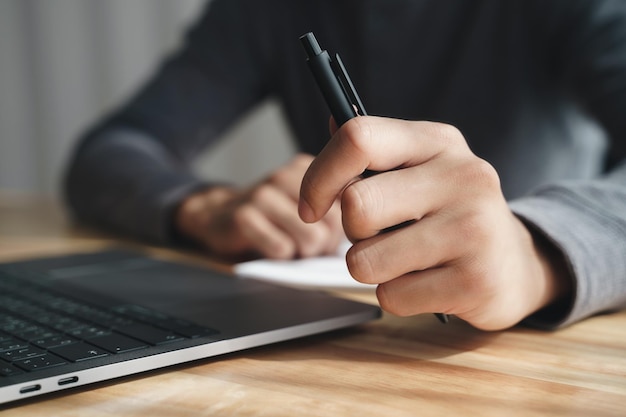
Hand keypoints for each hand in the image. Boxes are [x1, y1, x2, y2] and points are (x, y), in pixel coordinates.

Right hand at [176, 153, 343, 259]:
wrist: (217, 214)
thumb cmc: (271, 215)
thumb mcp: (305, 202)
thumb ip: (335, 208)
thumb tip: (363, 234)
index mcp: (308, 168)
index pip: (350, 203)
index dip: (345, 228)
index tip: (329, 232)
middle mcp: (286, 175)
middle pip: (335, 225)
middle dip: (326, 245)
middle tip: (308, 246)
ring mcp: (262, 194)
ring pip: (311, 238)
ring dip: (304, 253)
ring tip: (290, 246)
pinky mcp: (243, 216)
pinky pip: (281, 249)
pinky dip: (279, 256)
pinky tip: (268, 247)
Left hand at [299, 116, 569, 329]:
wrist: (516, 264)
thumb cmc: (451, 213)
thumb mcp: (422, 169)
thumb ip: (376, 152)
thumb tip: (330, 121)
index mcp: (439, 141)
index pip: (358, 137)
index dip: (319, 176)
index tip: (311, 207)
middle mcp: (462, 176)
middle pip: (356, 207)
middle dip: (353, 233)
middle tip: (380, 236)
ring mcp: (473, 229)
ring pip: (365, 261)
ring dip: (373, 268)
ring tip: (407, 260)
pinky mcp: (475, 281)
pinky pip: (391, 296)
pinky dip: (397, 295)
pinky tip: (427, 283)